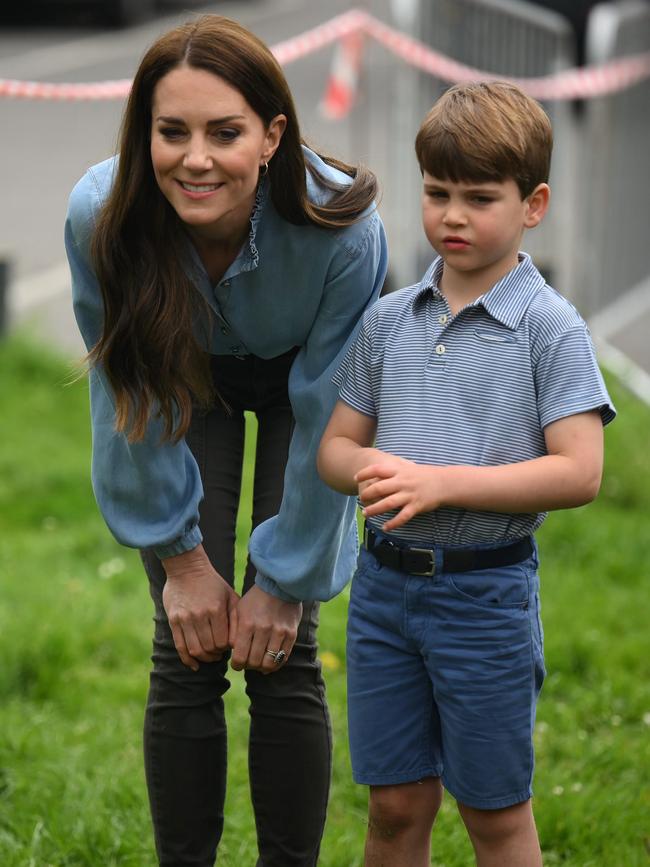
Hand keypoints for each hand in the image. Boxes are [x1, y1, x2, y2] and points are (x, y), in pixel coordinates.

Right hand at [162, 545, 239, 671]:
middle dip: (216, 654)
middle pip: (209, 648)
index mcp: (215, 609)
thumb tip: (238, 642)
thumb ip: (236, 618)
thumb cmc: (213, 583)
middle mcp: (199, 615)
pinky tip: (194, 665)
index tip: (228, 646)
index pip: (223, 642)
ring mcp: (184, 618)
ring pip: (195, 650)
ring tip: (209, 656)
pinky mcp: (173, 621)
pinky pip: (180, 646)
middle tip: (219, 653)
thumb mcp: (230, 596)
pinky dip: (187, 659)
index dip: (227, 648)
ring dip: (204, 658)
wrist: (186, 568)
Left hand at [229, 584, 301, 673]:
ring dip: (262, 667)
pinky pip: (283, 658)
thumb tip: (232, 652)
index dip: (236, 665)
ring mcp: (279, 632)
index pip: (239, 657)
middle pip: (254, 663)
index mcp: (247, 624)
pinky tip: (270, 660)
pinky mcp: (291, 633)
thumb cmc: (255, 599)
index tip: (237, 663)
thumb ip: (232, 631)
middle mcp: (263, 629)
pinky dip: (276, 664)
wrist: (280, 585)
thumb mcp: (239, 610)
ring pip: (269, 664)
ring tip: (259, 662)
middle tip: (248, 662)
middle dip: (249, 666)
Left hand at [355, 457, 444, 530]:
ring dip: (375, 510)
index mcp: (399, 471)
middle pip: (379, 488)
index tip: (356, 478)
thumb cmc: (425, 475)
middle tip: (360, 499)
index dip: (365, 473)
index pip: (377, 469)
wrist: (445, 482)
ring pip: (388, 503)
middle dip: (367, 494)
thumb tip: (379, 470)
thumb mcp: (409, 467)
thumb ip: (395, 469)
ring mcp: (409, 494)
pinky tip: (385, 527)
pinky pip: (402, 516)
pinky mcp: (416, 506)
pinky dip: (393, 523)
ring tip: (366, 514)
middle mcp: (402, 482)